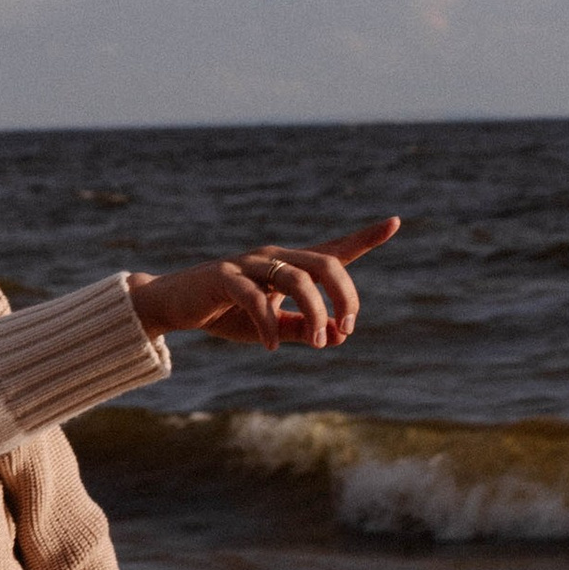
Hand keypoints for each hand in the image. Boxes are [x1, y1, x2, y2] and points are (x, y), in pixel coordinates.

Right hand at [129, 217, 396, 351]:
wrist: (173, 307)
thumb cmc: (226, 315)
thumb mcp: (272, 328)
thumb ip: (304, 329)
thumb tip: (337, 335)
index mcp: (290, 265)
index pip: (334, 249)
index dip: (366, 236)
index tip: (395, 222)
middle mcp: (274, 258)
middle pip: (325, 263)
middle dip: (345, 296)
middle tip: (347, 329)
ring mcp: (248, 264)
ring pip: (297, 278)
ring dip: (314, 313)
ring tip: (318, 343)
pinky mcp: (223, 279)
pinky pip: (256, 299)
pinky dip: (270, 325)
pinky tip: (272, 346)